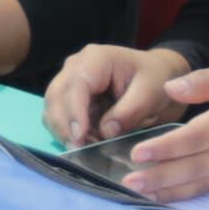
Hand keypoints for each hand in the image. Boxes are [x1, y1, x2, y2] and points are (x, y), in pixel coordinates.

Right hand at [45, 43, 188, 146]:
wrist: (155, 77)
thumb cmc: (155, 79)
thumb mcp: (151, 92)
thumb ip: (130, 111)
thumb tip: (106, 131)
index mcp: (96, 59)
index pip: (76, 85)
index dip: (74, 112)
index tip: (79, 137)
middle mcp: (75, 67)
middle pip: (56, 97)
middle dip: (64, 126)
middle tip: (80, 150)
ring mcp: (69, 83)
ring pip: (52, 110)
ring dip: (65, 132)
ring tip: (88, 148)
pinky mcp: (70, 101)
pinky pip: (60, 120)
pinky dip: (69, 135)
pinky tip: (87, 144)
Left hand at [119, 64, 208, 201]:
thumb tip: (171, 88)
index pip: (197, 137)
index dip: (166, 147)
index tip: (138, 153)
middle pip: (196, 166)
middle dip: (160, 176)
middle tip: (127, 182)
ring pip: (204, 182)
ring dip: (171, 190)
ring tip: (140, 194)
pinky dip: (192, 194)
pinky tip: (170, 196)